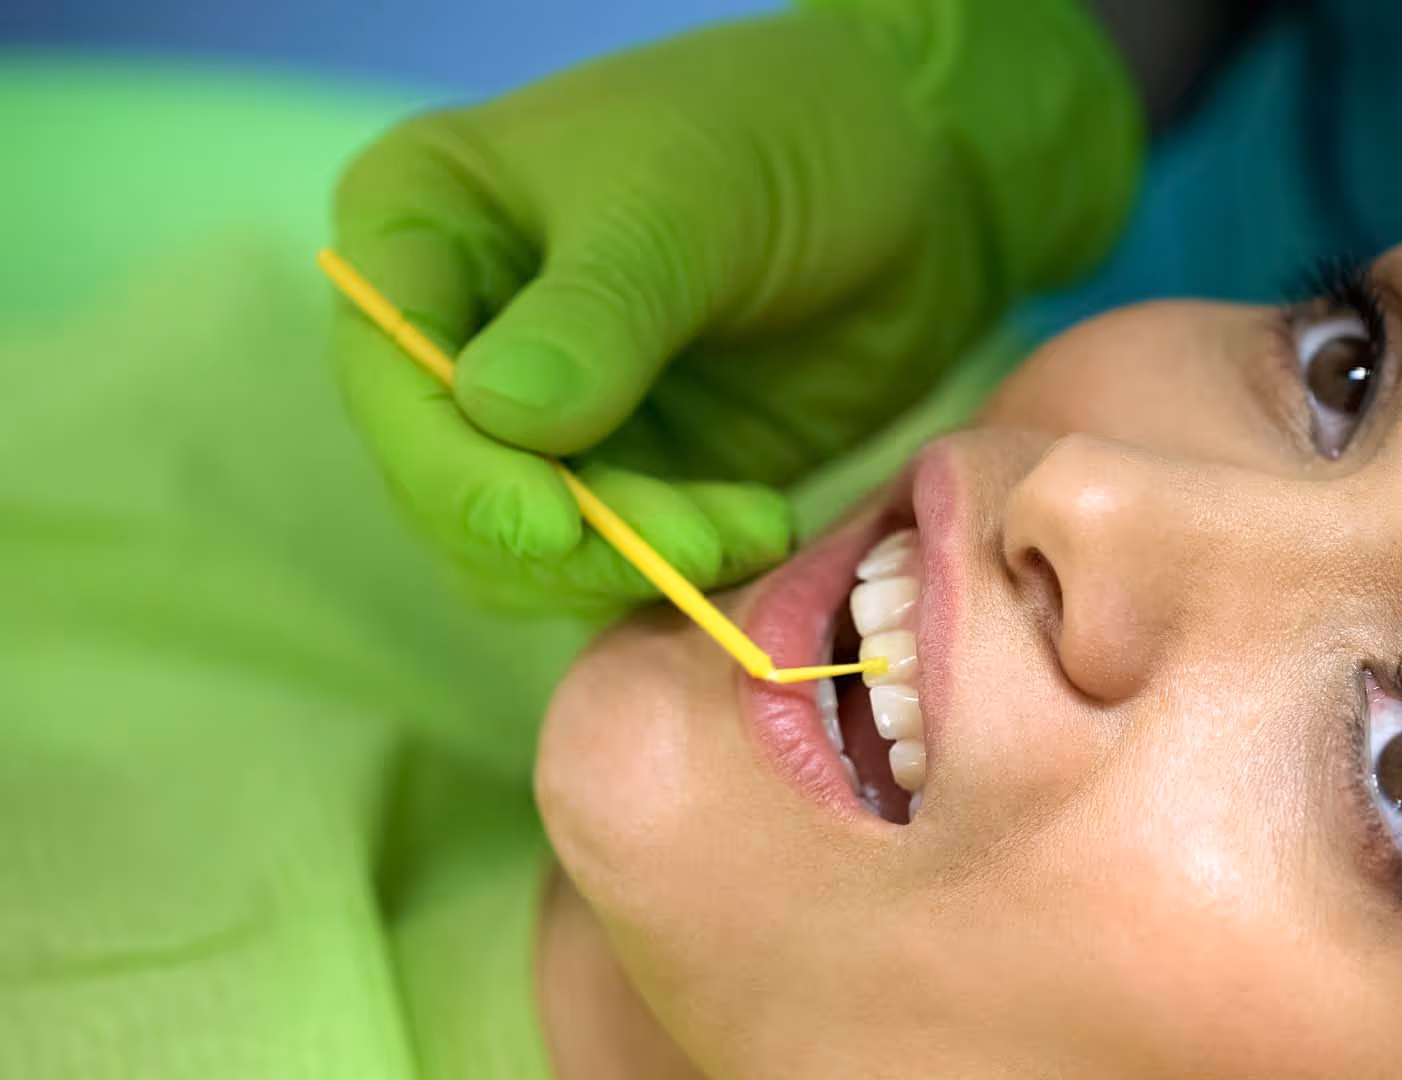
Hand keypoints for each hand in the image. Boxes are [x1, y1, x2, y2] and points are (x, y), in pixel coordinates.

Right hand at [330, 0, 1139, 614]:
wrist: (911, 174)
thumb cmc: (780, 138)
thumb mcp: (684, 205)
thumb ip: (595, 314)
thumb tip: (501, 417)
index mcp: (421, 227)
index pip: (394, 376)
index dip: (460, 470)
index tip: (554, 526)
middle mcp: (456, 332)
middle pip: (450, 485)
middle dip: (567, 535)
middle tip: (695, 544)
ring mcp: (540, 415)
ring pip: (528, 549)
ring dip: (633, 563)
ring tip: (751, 528)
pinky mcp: (626, 475)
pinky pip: (617, 561)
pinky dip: (678, 568)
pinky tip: (761, 534)